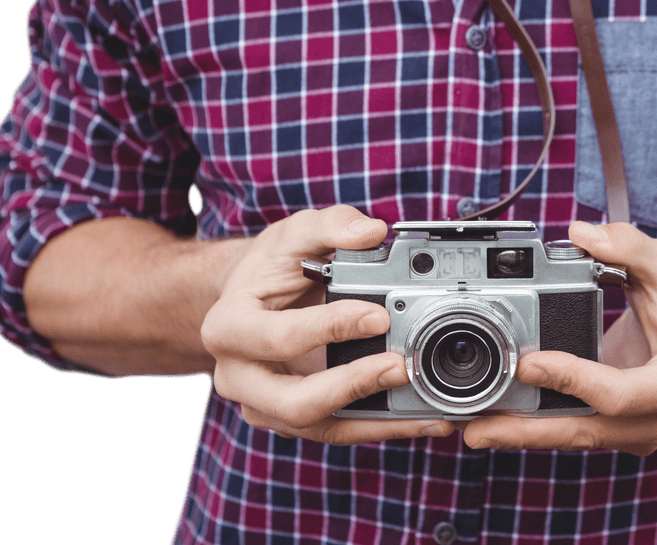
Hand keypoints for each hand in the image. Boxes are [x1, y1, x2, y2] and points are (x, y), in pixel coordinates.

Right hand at [200, 206, 455, 444]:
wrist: (252, 299)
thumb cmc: (272, 266)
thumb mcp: (295, 233)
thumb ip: (332, 225)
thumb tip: (372, 232)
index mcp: (229, 327)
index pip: (279, 338)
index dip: (331, 329)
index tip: (380, 314)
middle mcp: (239, 376)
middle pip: (294, 402)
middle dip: (353, 387)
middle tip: (400, 367)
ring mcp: (266, 405)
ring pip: (321, 428)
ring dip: (377, 420)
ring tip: (427, 409)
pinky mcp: (295, 419)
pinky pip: (340, 431)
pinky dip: (383, 428)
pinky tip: (424, 419)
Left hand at [463, 221, 656, 455]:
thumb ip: (627, 245)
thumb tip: (581, 236)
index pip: (621, 393)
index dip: (573, 381)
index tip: (529, 362)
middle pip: (589, 429)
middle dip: (529, 430)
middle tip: (475, 429)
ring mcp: (643, 429)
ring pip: (577, 436)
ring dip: (524, 433)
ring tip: (472, 429)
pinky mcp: (622, 429)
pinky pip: (576, 430)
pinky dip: (537, 426)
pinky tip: (498, 420)